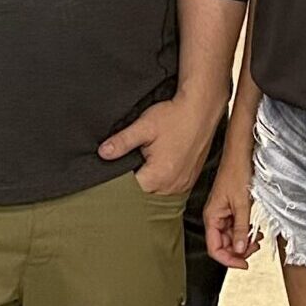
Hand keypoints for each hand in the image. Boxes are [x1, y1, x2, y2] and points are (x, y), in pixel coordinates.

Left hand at [100, 89, 220, 195]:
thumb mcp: (144, 126)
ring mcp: (183, 184)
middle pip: (143, 195)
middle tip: (127, 166)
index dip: (118, 181)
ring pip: (156, 194)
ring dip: (147, 183)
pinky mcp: (189, 180)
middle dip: (132, 184)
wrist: (201, 109)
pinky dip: (160, 182)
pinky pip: (169, 189)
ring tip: (142, 166)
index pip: (129, 190)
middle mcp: (172, 186)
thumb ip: (122, 142)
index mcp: (159, 176)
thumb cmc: (175, 116)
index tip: (113, 171)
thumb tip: (103, 153)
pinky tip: (157, 167)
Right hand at [202, 152, 261, 268]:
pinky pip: (236, 227)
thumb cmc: (236, 172)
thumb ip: (241, 229)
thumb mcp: (242, 204)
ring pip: (231, 237)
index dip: (228, 260)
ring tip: (256, 239)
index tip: (243, 264)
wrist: (241, 154)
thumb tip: (240, 250)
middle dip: (239, 251)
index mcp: (212, 217)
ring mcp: (223, 213)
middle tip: (254, 248)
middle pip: (223, 245)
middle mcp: (215, 217)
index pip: (215, 248)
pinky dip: (245, 232)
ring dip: (243, 241)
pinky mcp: (231, 208)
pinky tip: (254, 231)